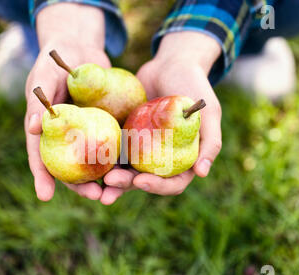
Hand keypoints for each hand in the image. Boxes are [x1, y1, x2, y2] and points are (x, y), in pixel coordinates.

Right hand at [25, 4, 113, 201]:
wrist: (80, 49)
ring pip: (95, 163)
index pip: (41, 157)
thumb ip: (39, 102)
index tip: (45, 196)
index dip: (42, 177)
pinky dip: (122, 159)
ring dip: (105, 179)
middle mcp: (67, 138)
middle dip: (81, 186)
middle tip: (95, 196)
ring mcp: (88, 134)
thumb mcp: (45, 78)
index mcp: (47, 131)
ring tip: (116, 192)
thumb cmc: (55, 62)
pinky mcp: (107, 126)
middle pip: (71, 168)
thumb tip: (33, 129)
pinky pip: (115, 145)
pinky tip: (134, 169)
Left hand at [104, 32, 222, 195]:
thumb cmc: (194, 87)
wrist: (170, 64)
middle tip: (109, 183)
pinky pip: (112, 150)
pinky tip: (87, 160)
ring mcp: (141, 149)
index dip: (157, 187)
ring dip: (111, 180)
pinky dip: (101, 157)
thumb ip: (210, 142)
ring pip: (125, 169)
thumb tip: (201, 173)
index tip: (141, 181)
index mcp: (182, 160)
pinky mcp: (124, 136)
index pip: (172, 183)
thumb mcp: (208, 113)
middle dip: (126, 185)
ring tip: (94, 185)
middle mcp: (160, 159)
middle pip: (143, 180)